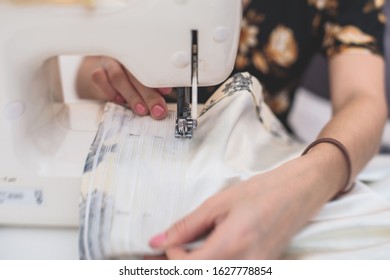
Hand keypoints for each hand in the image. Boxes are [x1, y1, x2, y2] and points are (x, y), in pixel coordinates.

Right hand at [92, 56, 171, 118]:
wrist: (103, 66)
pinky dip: (110, 91)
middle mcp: (124, 57)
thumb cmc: (128, 74)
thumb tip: (165, 91)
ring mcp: (110, 63)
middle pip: (137, 75)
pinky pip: (100, 78)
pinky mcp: (97, 70)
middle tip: (157, 110)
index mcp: (139, 56)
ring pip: (118, 77)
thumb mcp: (143, 77)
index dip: (159, 83)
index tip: (166, 93)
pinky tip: (120, 100)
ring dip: (131, 96)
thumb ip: (153, 84)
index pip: (151, 69)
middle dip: (149, 95)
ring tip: (141, 110)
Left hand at [149, 161, 317, 258]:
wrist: (298, 192)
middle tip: (166, 255)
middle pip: (202, 273)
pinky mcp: (262, 269)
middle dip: (180, 266)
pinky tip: (209, 252)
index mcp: (232, 244)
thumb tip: (159, 241)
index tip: (166, 245)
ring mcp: (256, 269)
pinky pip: (231, 271)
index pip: (189, 267)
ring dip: (196, 265)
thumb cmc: (262, 191)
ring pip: (215, 272)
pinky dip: (213, 264)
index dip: (171, 258)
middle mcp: (246, 264)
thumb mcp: (218, 203)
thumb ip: (187, 226)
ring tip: (187, 251)